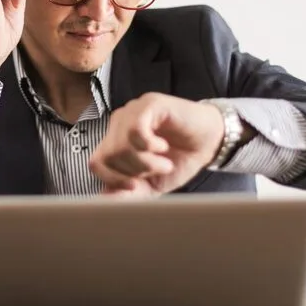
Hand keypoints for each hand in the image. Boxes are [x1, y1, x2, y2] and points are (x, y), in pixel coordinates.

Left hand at [89, 93, 225, 196]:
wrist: (210, 143)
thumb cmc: (180, 160)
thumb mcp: (152, 184)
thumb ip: (128, 194)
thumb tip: (104, 202)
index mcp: (116, 140)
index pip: (96, 163)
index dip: (113, 179)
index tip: (135, 186)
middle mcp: (120, 123)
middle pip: (108, 156)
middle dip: (134, 172)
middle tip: (156, 170)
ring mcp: (133, 111)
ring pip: (120, 145)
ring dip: (146, 162)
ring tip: (164, 161)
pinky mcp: (149, 104)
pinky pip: (136, 130)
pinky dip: (150, 145)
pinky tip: (163, 146)